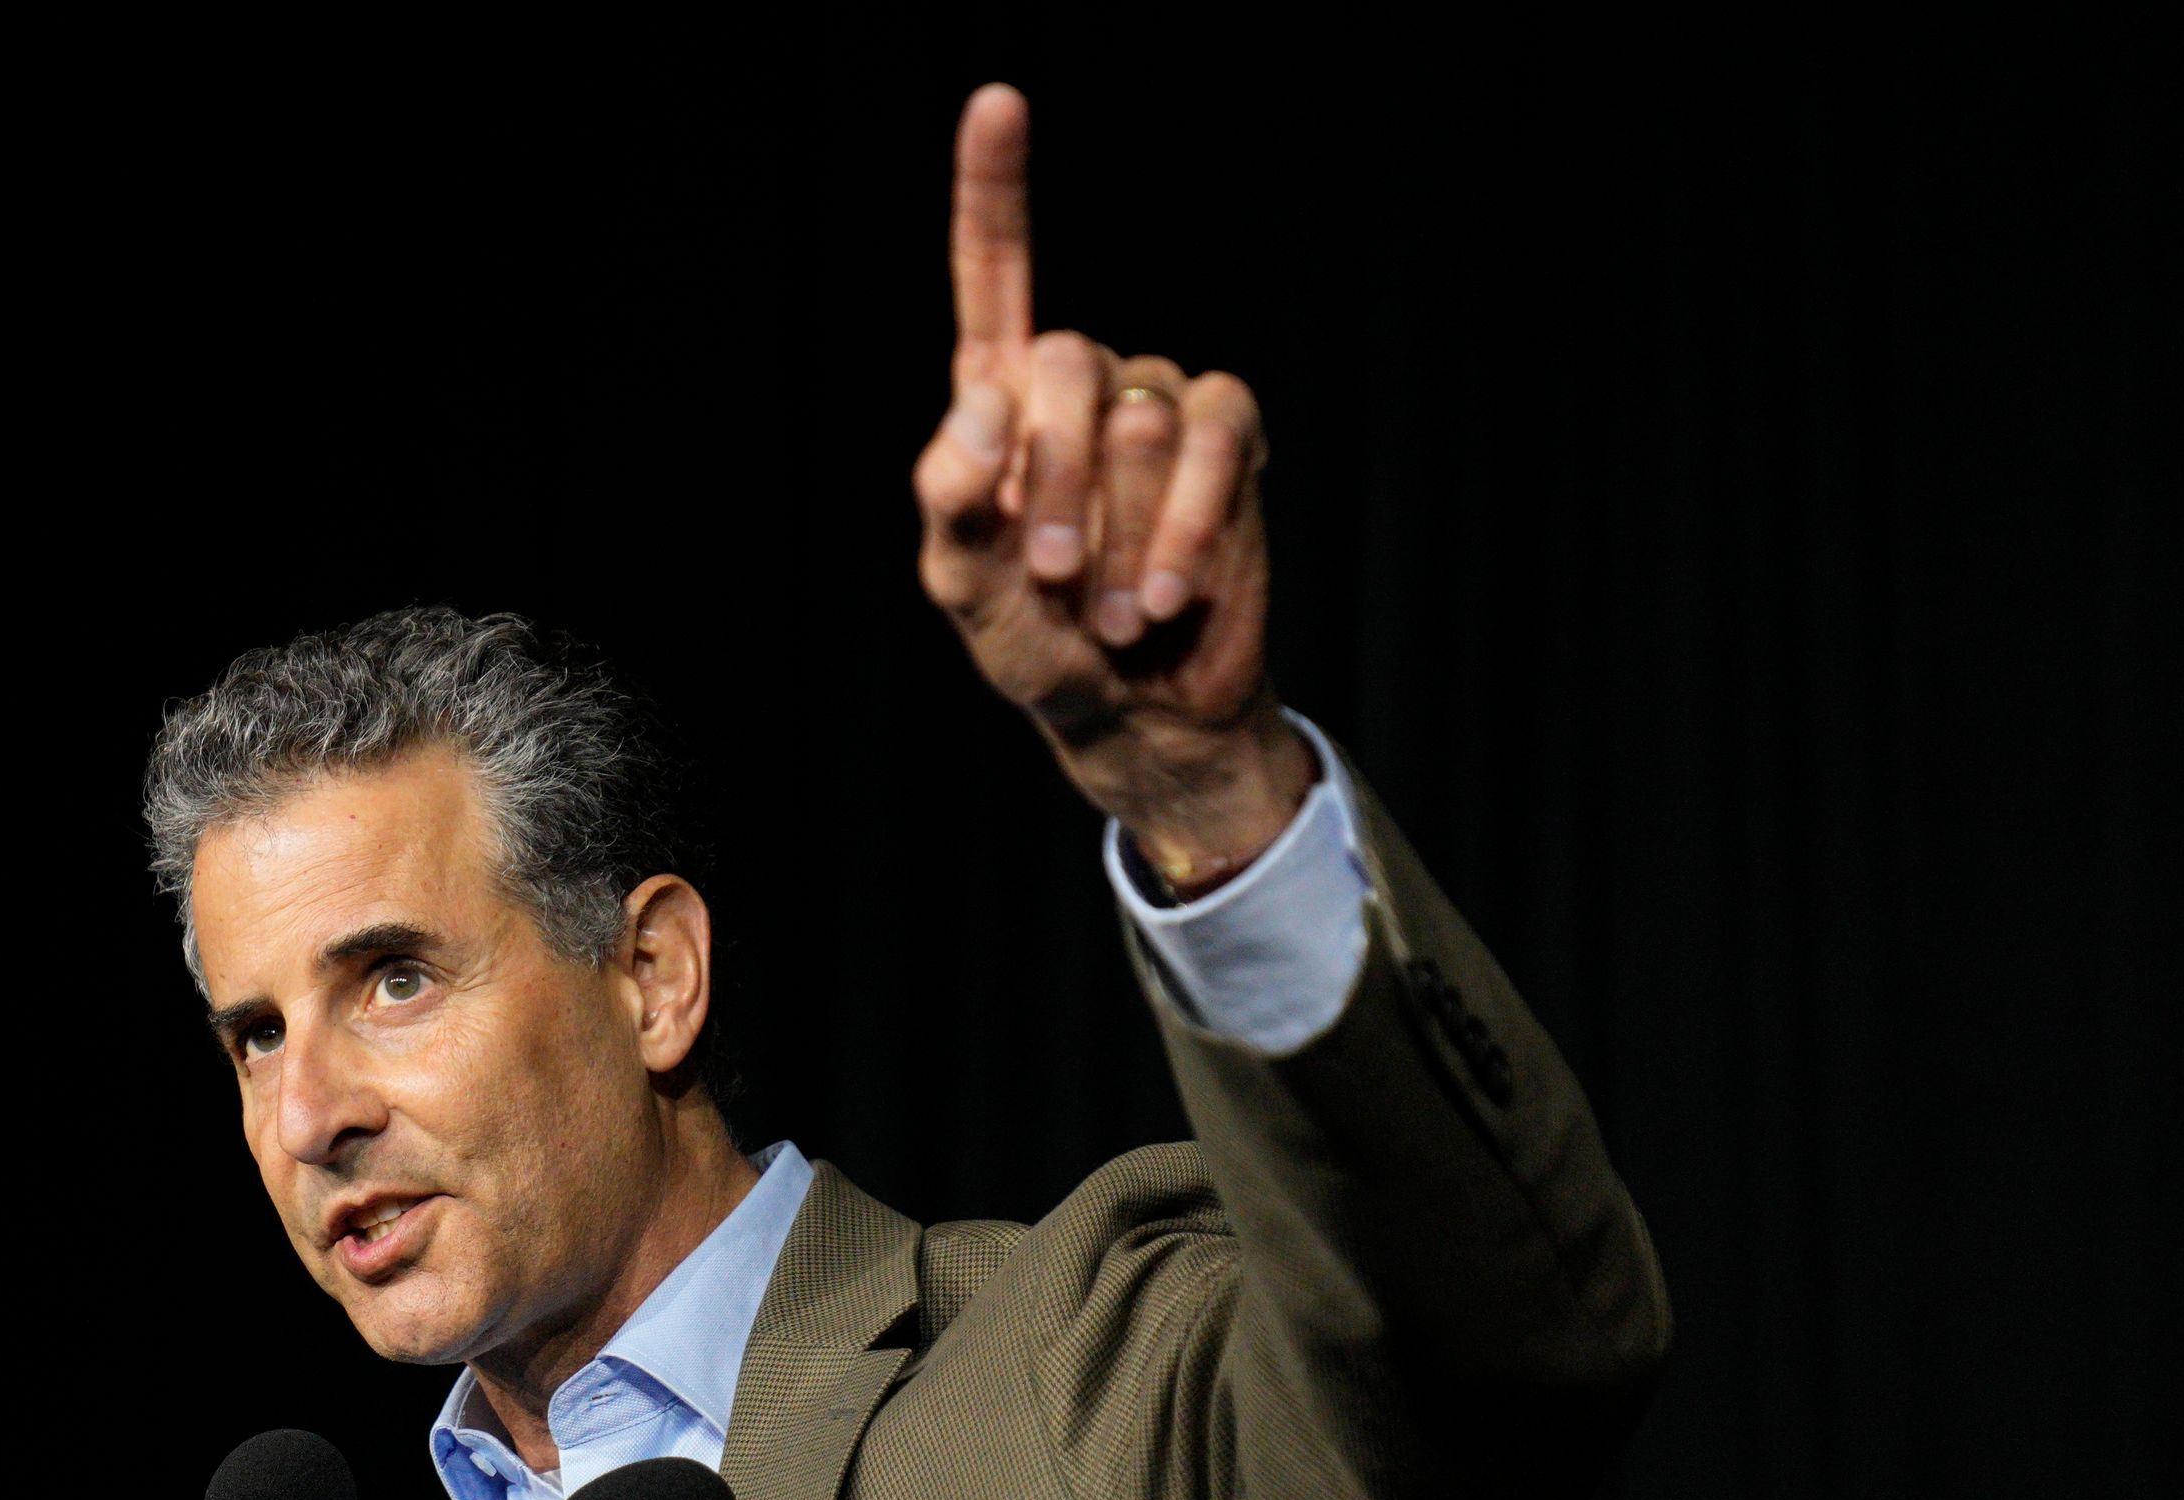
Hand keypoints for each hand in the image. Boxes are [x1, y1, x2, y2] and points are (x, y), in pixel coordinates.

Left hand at [911, 84, 1316, 888]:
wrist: (1136, 715)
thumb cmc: (1037, 651)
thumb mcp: (965, 589)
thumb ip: (952, 501)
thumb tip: (979, 409)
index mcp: (998, 402)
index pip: (993, 276)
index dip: (993, 191)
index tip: (998, 101)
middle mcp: (1082, 384)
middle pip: (1062, 364)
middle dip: (1055, 483)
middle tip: (1058, 578)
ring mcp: (1161, 407)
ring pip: (1142, 414)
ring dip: (1124, 530)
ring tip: (1115, 610)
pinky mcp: (1232, 445)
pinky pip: (1219, 440)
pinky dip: (1190, 524)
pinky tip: (1169, 594)